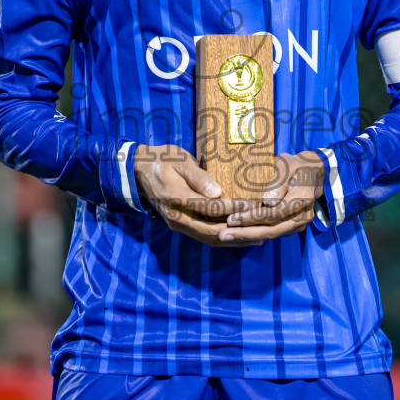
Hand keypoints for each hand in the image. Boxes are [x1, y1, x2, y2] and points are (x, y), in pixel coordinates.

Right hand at [132, 144, 256, 246]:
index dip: (231, 208)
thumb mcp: (180, 161)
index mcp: (177, 198)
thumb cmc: (163, 160)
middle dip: (237, 231)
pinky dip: (222, 238)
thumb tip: (218, 192)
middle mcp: (177, 217)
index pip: (209, 208)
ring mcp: (177, 224)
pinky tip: (238, 236)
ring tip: (255, 237)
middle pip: (211, 231)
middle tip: (260, 229)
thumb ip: (199, 177)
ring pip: (208, 238)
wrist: (139, 171)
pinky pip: (203, 235)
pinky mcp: (180, 225)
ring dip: (232, 239)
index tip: (250, 205)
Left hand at [217, 150, 324, 243]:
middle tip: (223, 234)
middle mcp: (303, 215)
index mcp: (302, 198)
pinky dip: (255, 234)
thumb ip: (278, 182)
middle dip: (247, 233)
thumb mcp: (286, 165)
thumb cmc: (293, 165)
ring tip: (226, 235)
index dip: (253, 218)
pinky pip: (273, 233)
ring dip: (249, 236)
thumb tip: (268, 202)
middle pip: (273, 229)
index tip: (232, 218)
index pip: (275, 213)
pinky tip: (238, 233)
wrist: (310, 173)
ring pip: (272, 234)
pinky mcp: (292, 226)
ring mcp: (299, 223)